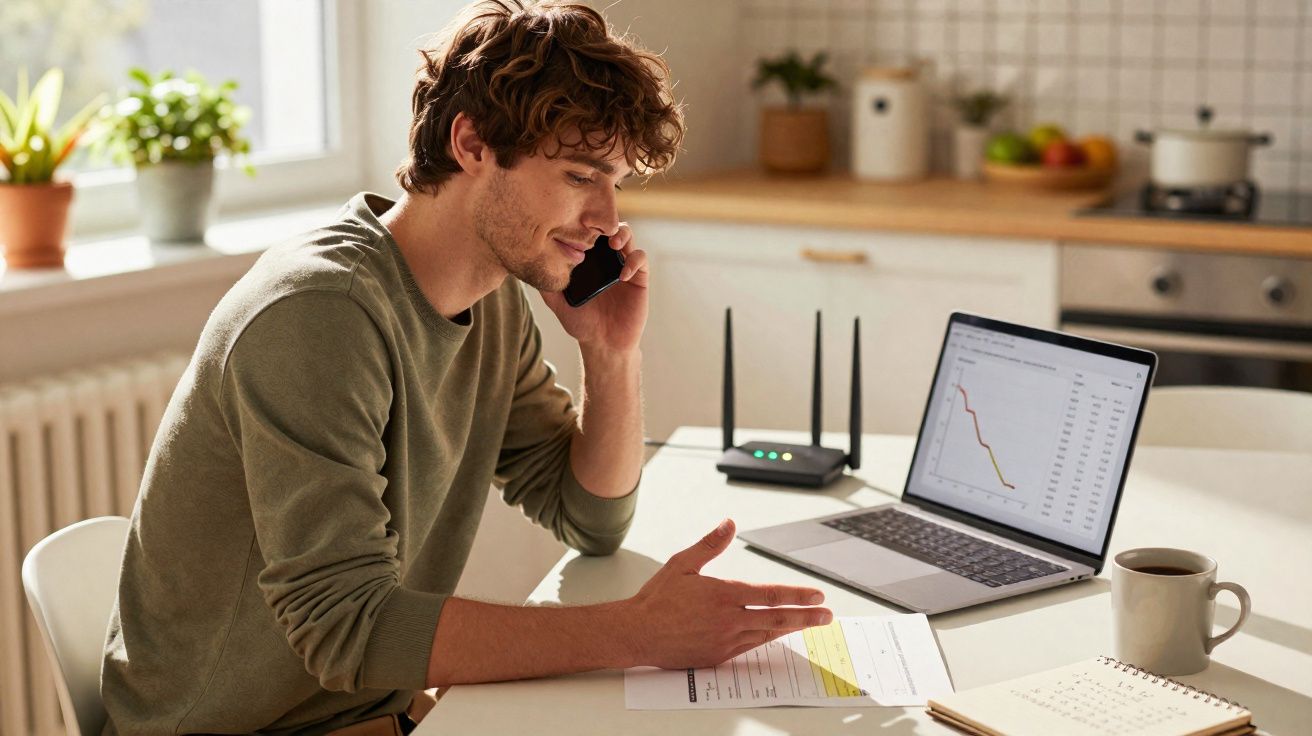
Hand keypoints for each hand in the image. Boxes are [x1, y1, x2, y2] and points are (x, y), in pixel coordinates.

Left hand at [540, 222, 647, 353]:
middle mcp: (606, 258)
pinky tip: (622, 276)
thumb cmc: (581, 322)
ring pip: (627, 236)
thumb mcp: (557, 303)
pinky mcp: (639, 278)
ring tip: (613, 245)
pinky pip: (641, 260)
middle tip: (595, 229)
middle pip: (608, 226)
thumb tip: (527, 266)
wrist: (603, 343)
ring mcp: (623, 266)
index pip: (588, 231)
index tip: (575, 223)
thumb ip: (545, 285)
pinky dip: (633, 261)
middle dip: (603, 223)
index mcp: (588, 259)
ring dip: (621, 235)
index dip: (583, 223)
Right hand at [620, 519, 832, 669]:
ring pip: (767, 634)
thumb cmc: (657, 599)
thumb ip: (709, 545)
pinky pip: (750, 647)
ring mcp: (725, 641)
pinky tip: (776, 635)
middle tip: (827, 614)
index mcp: (723, 595)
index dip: (798, 594)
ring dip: (791, 628)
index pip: (771, 595)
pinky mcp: (718, 656)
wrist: (637, 634)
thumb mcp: (682, 564)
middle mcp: (728, 620)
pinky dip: (767, 639)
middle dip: (807, 616)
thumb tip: (729, 524)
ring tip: (810, 623)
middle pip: (777, 618)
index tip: (817, 594)